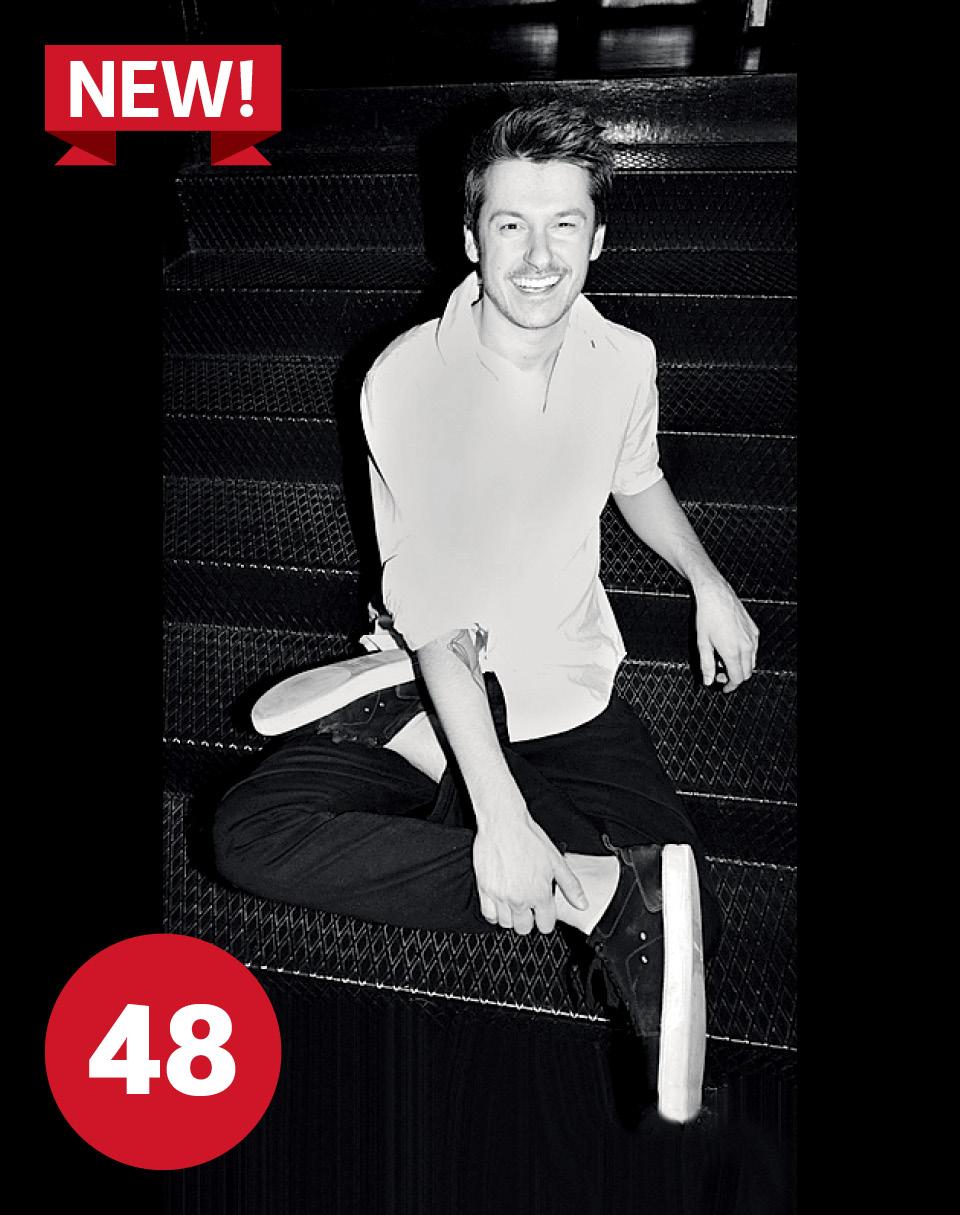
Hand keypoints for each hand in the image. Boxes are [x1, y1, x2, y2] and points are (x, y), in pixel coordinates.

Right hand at [473, 795, 587, 935]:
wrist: (503, 823)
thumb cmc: (529, 837)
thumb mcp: (556, 861)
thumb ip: (570, 886)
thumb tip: (582, 904)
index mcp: (540, 894)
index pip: (545, 925)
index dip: (546, 919)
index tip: (543, 912)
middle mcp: (520, 899)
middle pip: (524, 928)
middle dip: (528, 920)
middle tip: (528, 906)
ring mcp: (501, 896)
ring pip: (506, 924)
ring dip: (511, 917)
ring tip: (514, 902)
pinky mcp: (484, 890)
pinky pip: (488, 915)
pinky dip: (494, 913)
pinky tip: (500, 903)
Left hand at [694, 576, 759, 693]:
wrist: (716, 595)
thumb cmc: (707, 616)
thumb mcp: (702, 643)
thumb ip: (706, 665)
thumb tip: (708, 681)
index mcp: (733, 652)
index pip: (737, 678)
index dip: (730, 687)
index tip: (723, 688)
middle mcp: (746, 646)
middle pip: (746, 673)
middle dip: (734, 677)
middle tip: (720, 674)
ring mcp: (752, 638)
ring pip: (751, 662)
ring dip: (740, 667)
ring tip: (724, 660)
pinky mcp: (754, 630)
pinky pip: (753, 649)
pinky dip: (745, 655)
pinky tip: (732, 648)